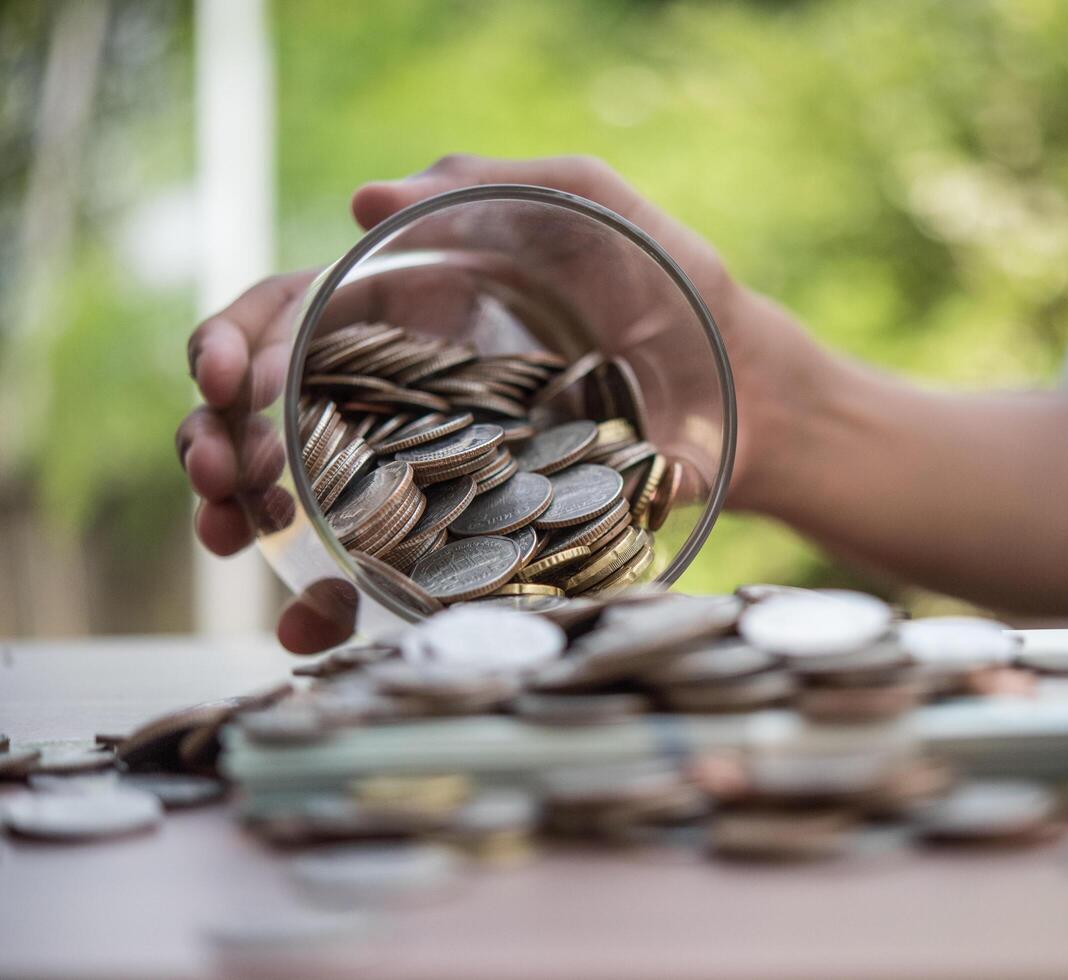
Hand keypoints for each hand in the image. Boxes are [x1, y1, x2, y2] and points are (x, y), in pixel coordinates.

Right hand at [178, 155, 825, 651]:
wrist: (748, 395)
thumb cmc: (674, 285)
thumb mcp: (593, 206)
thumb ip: (491, 186)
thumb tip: (358, 202)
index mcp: (415, 308)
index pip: (292, 315)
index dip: (239, 341)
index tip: (225, 377)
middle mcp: (407, 388)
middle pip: (274, 411)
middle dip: (218, 440)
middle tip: (218, 476)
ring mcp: (435, 463)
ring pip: (305, 496)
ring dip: (244, 521)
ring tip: (231, 542)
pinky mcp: (474, 530)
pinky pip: (381, 567)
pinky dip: (328, 599)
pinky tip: (308, 622)